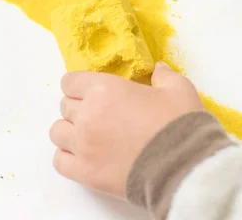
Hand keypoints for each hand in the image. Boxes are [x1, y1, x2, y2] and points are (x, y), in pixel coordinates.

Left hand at [49, 63, 203, 197]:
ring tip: (90, 135)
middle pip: (65, 105)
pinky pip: (59, 161)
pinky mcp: (85, 173)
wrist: (184, 168)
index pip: (71, 81)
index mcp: (105, 89)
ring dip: (70, 130)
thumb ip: (164, 75)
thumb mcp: (179, 89)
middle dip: (79, 106)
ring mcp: (83, 146)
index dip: (80, 85)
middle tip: (100, 114)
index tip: (92, 91)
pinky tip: (84, 155)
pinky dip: (68, 156)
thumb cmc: (180, 124)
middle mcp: (88, 115)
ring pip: (57, 132)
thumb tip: (158, 69)